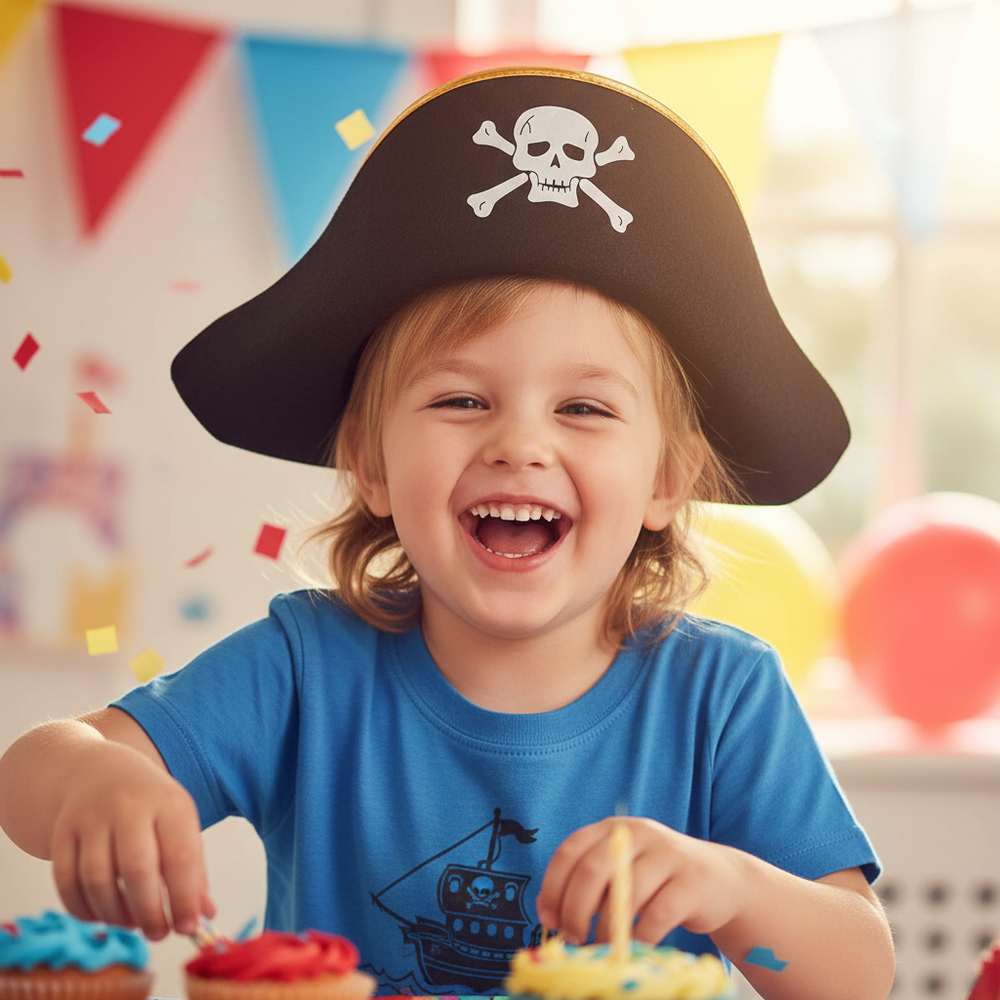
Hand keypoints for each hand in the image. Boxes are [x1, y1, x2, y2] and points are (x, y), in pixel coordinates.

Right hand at [50, 740, 213, 939]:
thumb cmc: (152, 808)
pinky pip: (67, 881)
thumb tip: (203, 917)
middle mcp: (130, 806)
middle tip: (159, 934)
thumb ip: (193, 870)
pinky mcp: (62, 831)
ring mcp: (92, 817)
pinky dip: (83, 909)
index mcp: (170, 803)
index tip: (188, 928)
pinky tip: (101, 916)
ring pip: (98, 879)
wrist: (102, 772)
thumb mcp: (180, 825)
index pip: (180, 856)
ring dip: (116, 914)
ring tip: (133, 923)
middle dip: (149, 912)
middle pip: (137, 869)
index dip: (184, 898)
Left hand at [536, 817, 748, 945]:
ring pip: (624, 894)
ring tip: (600, 947)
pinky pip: (656, 917)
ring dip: (605, 928)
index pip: (571, 851)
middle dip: (574, 909)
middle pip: (593, 869)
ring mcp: (666, 855)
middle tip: (572, 937)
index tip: (547, 919)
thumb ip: (591, 884)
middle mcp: (637, 834)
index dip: (553, 886)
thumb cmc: (659, 881)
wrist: (721, 880)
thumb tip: (550, 915)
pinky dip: (638, 938)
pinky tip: (631, 948)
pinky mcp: (691, 883)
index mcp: (613, 828)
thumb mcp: (623, 870)